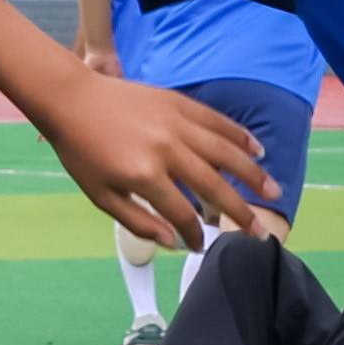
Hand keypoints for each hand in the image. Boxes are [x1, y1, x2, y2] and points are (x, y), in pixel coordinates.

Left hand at [36, 71, 281, 255]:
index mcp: (144, 176)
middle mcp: (166, 149)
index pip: (182, 214)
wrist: (70, 99)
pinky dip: (238, 136)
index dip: (194, 234)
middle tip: (260, 233)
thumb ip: (138, 222)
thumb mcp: (100, 195)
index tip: (200, 246)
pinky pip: (216, 121)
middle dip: (240, 212)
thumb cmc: (81, 151)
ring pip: (224, 152)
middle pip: (214, 186)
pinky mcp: (178, 102)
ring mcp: (175, 123)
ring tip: (273, 191)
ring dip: (252, 174)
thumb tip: (172, 242)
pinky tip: (256, 150)